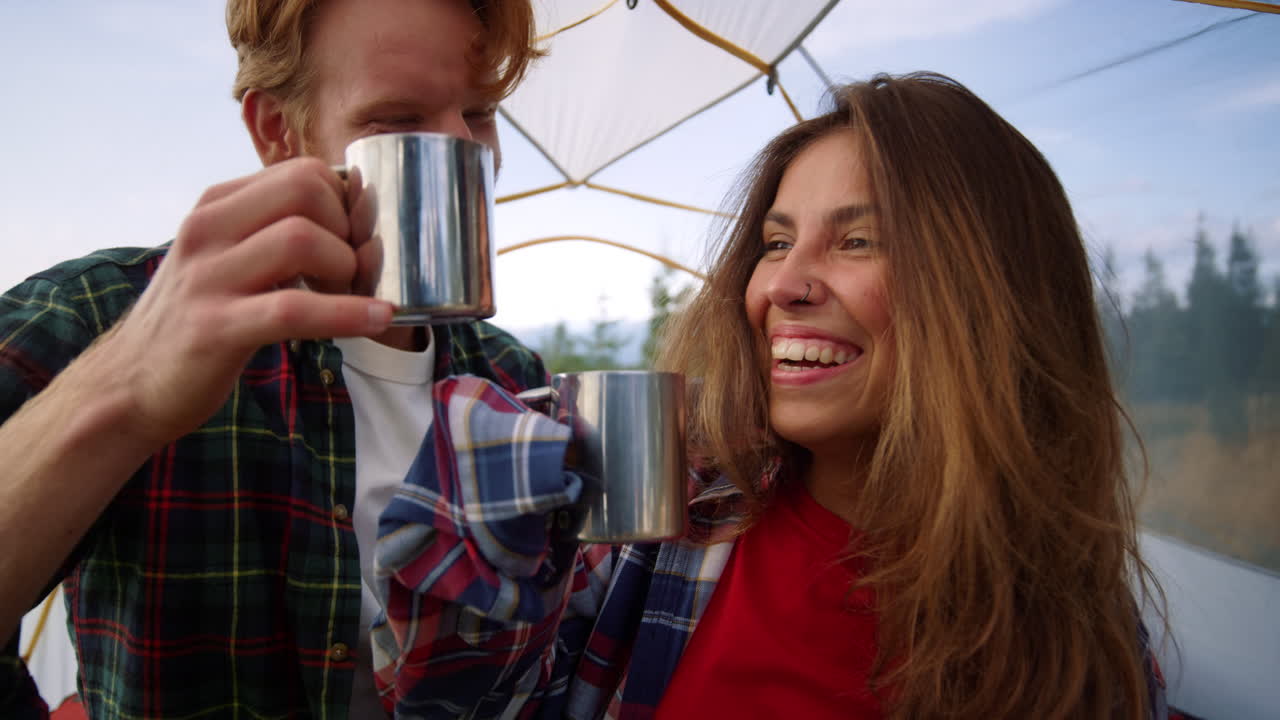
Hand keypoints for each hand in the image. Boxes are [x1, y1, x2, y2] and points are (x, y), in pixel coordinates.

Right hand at [95, 157, 393, 447]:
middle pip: (306, 192)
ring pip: (301, 240)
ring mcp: (208, 278)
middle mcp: (207, 231)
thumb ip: (271, 232)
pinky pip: (295, 309)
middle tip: (355, 270)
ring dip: (346, 269)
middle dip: (349, 229)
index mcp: (216, 207)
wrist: (128, 385)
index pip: (303, 172)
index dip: (346, 205)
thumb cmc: (195, 320)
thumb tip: (351, 216)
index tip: (355, 241)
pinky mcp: (215, 328)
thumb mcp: (226, 258)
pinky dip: (348, 314)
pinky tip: (378, 319)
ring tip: (351, 296)